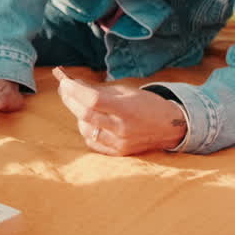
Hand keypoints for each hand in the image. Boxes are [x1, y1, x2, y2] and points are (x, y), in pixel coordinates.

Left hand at [54, 67, 186, 155]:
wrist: (170, 127)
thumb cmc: (147, 104)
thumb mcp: (126, 91)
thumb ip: (100, 90)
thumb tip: (73, 83)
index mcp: (126, 109)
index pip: (93, 100)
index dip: (75, 90)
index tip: (64, 81)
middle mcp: (122, 129)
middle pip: (85, 115)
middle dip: (69, 100)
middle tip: (64, 89)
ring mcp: (120, 143)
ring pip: (85, 129)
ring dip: (79, 116)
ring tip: (82, 105)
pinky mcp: (119, 153)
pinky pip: (92, 142)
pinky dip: (87, 130)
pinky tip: (90, 121)